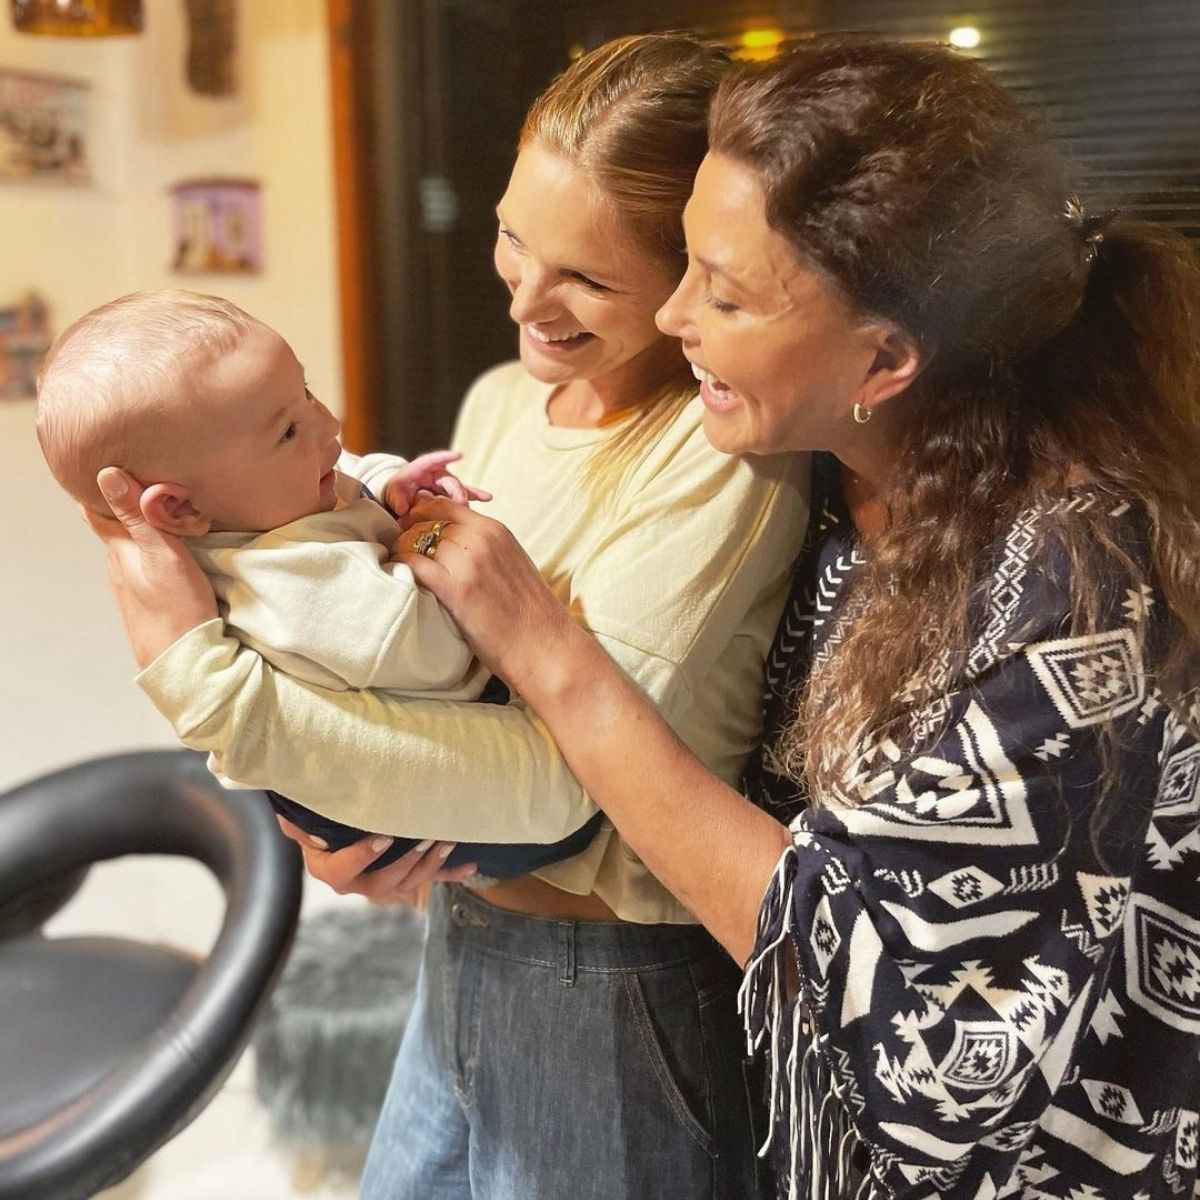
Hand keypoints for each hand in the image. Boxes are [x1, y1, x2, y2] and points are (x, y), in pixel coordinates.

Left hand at [84, 468, 218, 667]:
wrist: (183, 659)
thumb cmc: (177, 606)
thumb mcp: (162, 552)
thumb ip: (137, 515)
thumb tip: (106, 474)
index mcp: (119, 551)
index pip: (96, 511)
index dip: (100, 489)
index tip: (113, 468)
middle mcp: (118, 568)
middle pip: (113, 528)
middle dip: (123, 506)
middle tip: (144, 485)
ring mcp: (130, 588)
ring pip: (129, 549)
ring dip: (138, 530)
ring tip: (158, 513)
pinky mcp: (145, 602)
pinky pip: (142, 567)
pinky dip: (149, 552)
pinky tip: (167, 552)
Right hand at [275, 816, 476, 900]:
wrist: (329, 824)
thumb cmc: (314, 815)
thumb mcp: (298, 817)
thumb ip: (299, 824)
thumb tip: (309, 829)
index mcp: (329, 869)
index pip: (343, 871)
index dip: (363, 857)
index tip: (384, 837)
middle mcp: (358, 882)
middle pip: (383, 885)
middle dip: (407, 863)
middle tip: (426, 838)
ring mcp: (383, 881)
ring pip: (409, 884)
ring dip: (430, 864)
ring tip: (447, 841)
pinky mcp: (405, 874)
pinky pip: (429, 878)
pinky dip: (451, 872)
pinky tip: (471, 866)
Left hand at [382, 450, 491, 517]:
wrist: (400, 496)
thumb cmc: (396, 489)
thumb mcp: (392, 491)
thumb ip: (396, 498)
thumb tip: (402, 508)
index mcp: (422, 468)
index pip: (433, 460)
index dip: (445, 457)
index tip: (458, 455)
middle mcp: (437, 474)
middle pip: (450, 481)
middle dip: (457, 491)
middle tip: (461, 503)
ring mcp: (444, 484)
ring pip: (459, 489)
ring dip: (469, 496)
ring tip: (481, 499)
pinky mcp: (449, 494)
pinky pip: (463, 495)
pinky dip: (474, 496)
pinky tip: (487, 497)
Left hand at [394, 496, 574, 687]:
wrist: (544, 645)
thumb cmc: (529, 613)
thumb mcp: (511, 563)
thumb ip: (485, 547)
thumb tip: (455, 545)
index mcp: (495, 530)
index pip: (444, 505)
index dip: (422, 515)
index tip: (412, 530)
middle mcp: (481, 538)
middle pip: (427, 520)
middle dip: (408, 532)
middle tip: (400, 549)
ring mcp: (467, 561)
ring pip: (417, 540)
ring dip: (403, 550)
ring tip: (399, 565)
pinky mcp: (454, 588)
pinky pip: (413, 563)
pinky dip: (401, 567)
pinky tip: (399, 576)